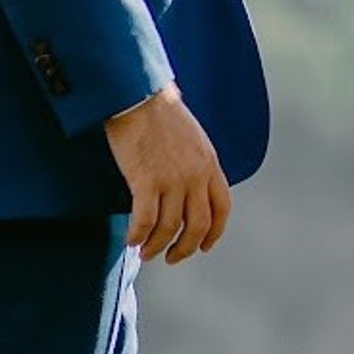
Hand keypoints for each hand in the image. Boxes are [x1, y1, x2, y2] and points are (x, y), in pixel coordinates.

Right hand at [105, 82, 230, 265]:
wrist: (138, 95)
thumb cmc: (159, 113)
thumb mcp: (192, 138)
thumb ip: (195, 163)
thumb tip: (189, 186)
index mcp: (210, 164)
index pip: (222, 207)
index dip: (215, 232)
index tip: (204, 246)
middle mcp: (196, 175)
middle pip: (198, 225)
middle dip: (185, 248)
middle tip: (171, 258)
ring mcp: (173, 179)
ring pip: (170, 228)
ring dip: (157, 246)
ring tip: (145, 252)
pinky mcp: (146, 181)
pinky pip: (145, 221)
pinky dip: (138, 235)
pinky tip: (131, 240)